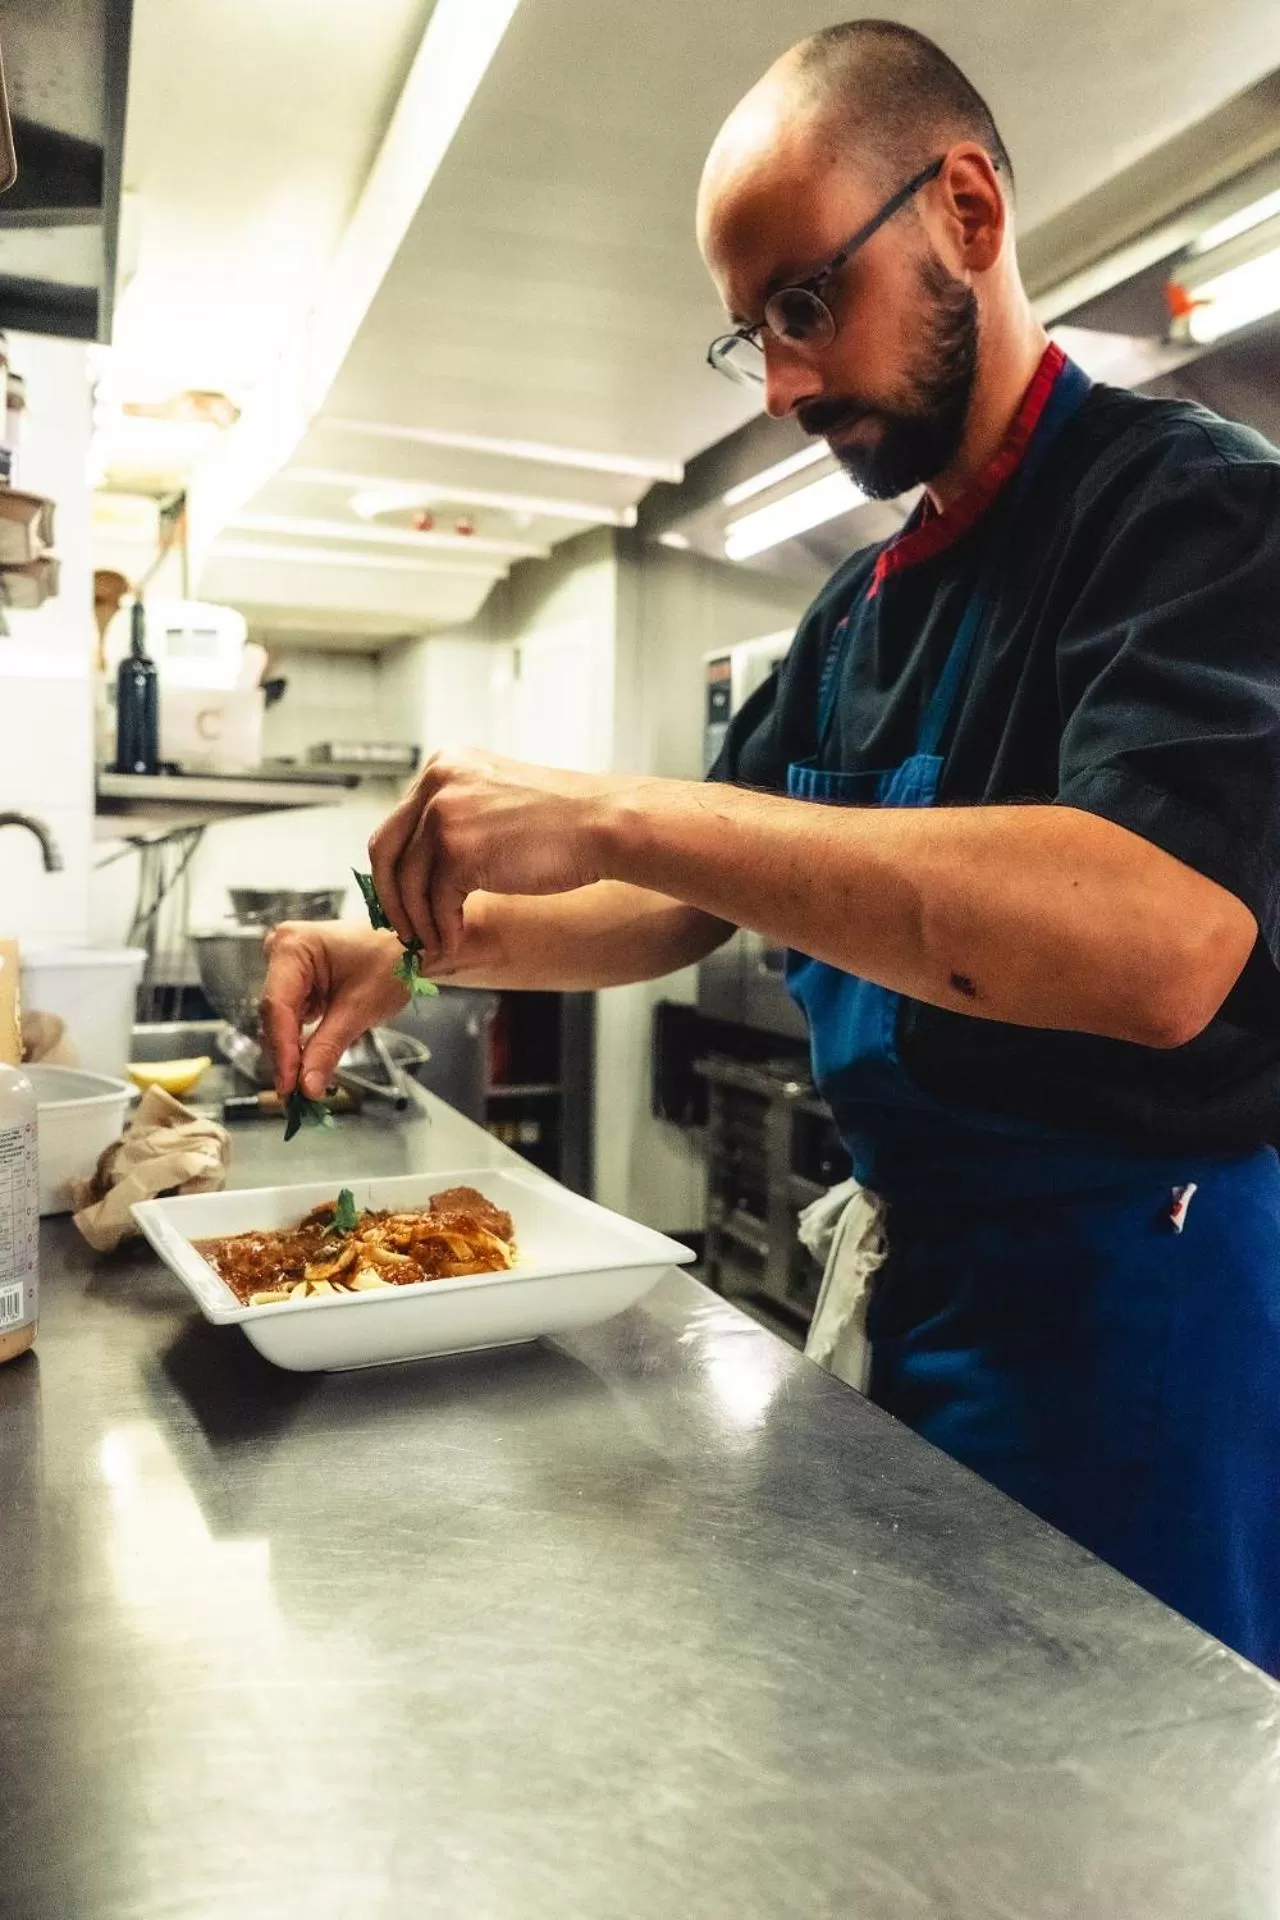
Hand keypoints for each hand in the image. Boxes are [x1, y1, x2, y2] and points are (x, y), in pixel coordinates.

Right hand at [258, 922, 409, 1099]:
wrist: (408, 948)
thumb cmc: (390, 962)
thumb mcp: (360, 1009)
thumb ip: (328, 1048)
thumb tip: (307, 1086)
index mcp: (293, 946)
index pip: (278, 1006)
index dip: (282, 1051)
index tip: (289, 1086)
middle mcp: (281, 951)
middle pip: (275, 1015)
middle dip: (286, 1056)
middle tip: (295, 1097)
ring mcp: (286, 966)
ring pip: (281, 1020)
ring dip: (292, 1053)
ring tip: (302, 1088)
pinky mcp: (296, 982)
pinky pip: (292, 1017)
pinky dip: (300, 1042)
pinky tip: (307, 1066)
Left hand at [369, 748, 634, 963]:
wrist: (602, 824)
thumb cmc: (564, 819)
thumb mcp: (497, 798)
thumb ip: (457, 817)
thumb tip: (422, 865)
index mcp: (444, 764)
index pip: (396, 822)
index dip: (392, 868)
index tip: (399, 898)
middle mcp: (436, 782)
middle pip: (384, 850)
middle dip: (391, 897)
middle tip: (404, 927)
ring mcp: (443, 815)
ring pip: (407, 883)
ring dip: (420, 921)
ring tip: (436, 940)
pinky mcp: (457, 851)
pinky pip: (434, 902)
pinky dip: (442, 928)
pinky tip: (456, 937)